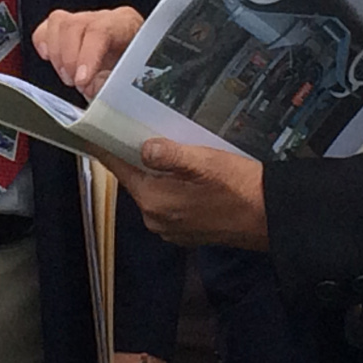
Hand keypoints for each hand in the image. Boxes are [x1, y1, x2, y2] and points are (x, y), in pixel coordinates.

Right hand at [31, 7, 143, 99]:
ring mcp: (84, 20)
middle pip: (74, 25)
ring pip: (58, 23)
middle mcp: (104, 18)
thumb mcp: (132, 81)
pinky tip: (51, 59)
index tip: (81, 81)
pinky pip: (47, 27)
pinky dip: (44, 44)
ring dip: (56, 55)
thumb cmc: (135, 75)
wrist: (137, 71)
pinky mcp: (67, 29)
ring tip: (67, 76)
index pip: (100, 30)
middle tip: (76, 83)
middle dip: (69, 59)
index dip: (86, 56)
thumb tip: (93, 87)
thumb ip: (112, 84)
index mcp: (125, 24)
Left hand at [94, 139, 268, 249]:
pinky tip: (183, 173)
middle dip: (135, 157)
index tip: (91, 131)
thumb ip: (170, 155)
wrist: (271, 217)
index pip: (119, 169)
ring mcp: (171, 228)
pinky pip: (167, 203)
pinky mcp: (186, 232)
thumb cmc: (239, 187)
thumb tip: (144, 148)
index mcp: (154, 201)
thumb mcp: (204, 161)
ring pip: (152, 191)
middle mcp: (156, 219)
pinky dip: (169, 187)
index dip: (106, 148)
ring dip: (155, 173)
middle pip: (135, 180)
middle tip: (136, 130)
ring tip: (164, 148)